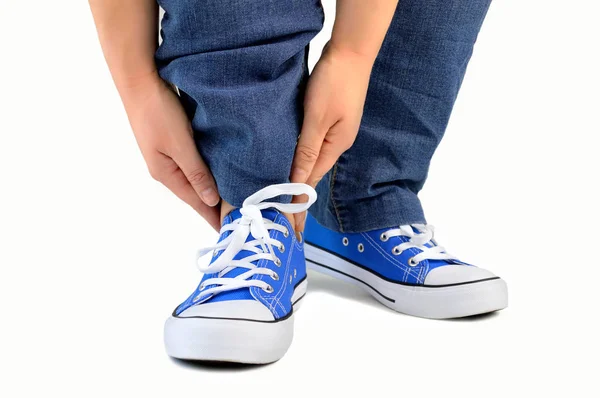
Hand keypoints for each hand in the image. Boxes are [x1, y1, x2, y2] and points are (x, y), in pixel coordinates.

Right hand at [123, 75, 220, 229]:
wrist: (141, 81)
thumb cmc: (159, 113)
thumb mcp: (180, 145)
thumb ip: (196, 173)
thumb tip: (211, 200)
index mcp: (166, 173)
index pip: (196, 202)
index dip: (213, 216)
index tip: (230, 231)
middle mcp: (167, 168)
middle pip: (195, 193)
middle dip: (215, 206)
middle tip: (238, 218)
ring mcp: (169, 155)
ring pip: (195, 178)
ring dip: (212, 188)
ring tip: (233, 199)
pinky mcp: (173, 142)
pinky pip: (193, 163)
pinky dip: (207, 171)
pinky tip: (220, 172)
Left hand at [290, 45, 373, 231]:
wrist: (350, 52)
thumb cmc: (334, 83)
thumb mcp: (317, 119)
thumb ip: (307, 151)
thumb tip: (297, 181)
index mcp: (335, 146)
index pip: (311, 180)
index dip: (298, 201)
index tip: (288, 222)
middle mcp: (337, 142)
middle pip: (313, 173)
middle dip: (299, 194)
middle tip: (285, 216)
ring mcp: (335, 130)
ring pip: (312, 159)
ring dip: (298, 175)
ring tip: (283, 195)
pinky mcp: (330, 118)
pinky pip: (312, 144)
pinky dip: (301, 156)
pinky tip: (291, 160)